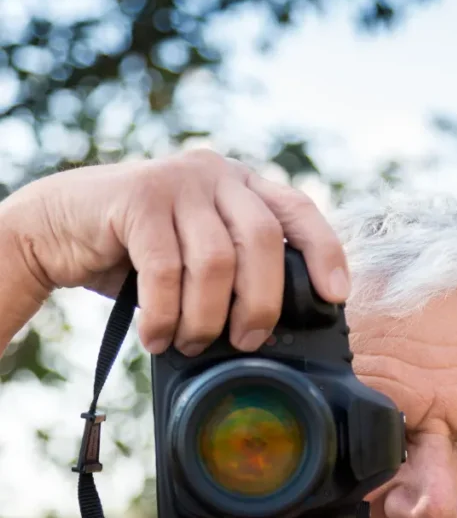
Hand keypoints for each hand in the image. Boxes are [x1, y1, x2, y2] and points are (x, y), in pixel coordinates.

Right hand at [0, 150, 348, 354]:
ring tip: (191, 344)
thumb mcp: (199, 255)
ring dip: (206, 317)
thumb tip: (274, 329)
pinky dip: (165, 314)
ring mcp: (178, 180)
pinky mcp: (138, 197)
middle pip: (264, 240)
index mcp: (243, 186)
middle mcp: (217, 174)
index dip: (325, 252)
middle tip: (248, 342)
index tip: (335, 296)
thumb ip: (237, 271)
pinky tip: (157, 336)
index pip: (299, 211)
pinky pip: (167, 268)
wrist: (61, 227)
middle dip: (262, 303)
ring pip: (216, 260)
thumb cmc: (140, 254)